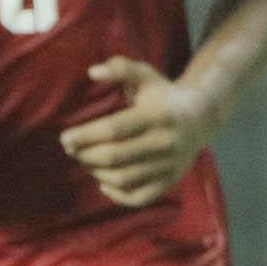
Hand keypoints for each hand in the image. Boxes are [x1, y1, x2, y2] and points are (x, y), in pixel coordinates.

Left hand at [62, 57, 220, 207]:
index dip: (86, 136)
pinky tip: (104, 182)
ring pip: (125, 178)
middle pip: (116, 156)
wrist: (201, 117)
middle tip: (71, 150)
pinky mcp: (171, 181)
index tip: (65, 138)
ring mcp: (170, 164)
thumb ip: (120, 68)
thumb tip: (93, 72)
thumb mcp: (146, 75)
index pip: (115, 129)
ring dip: (97, 173)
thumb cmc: (162, 95)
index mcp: (158, 115)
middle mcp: (166, 142)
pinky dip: (118, 195)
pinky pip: (140, 198)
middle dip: (86, 155)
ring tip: (86, 162)